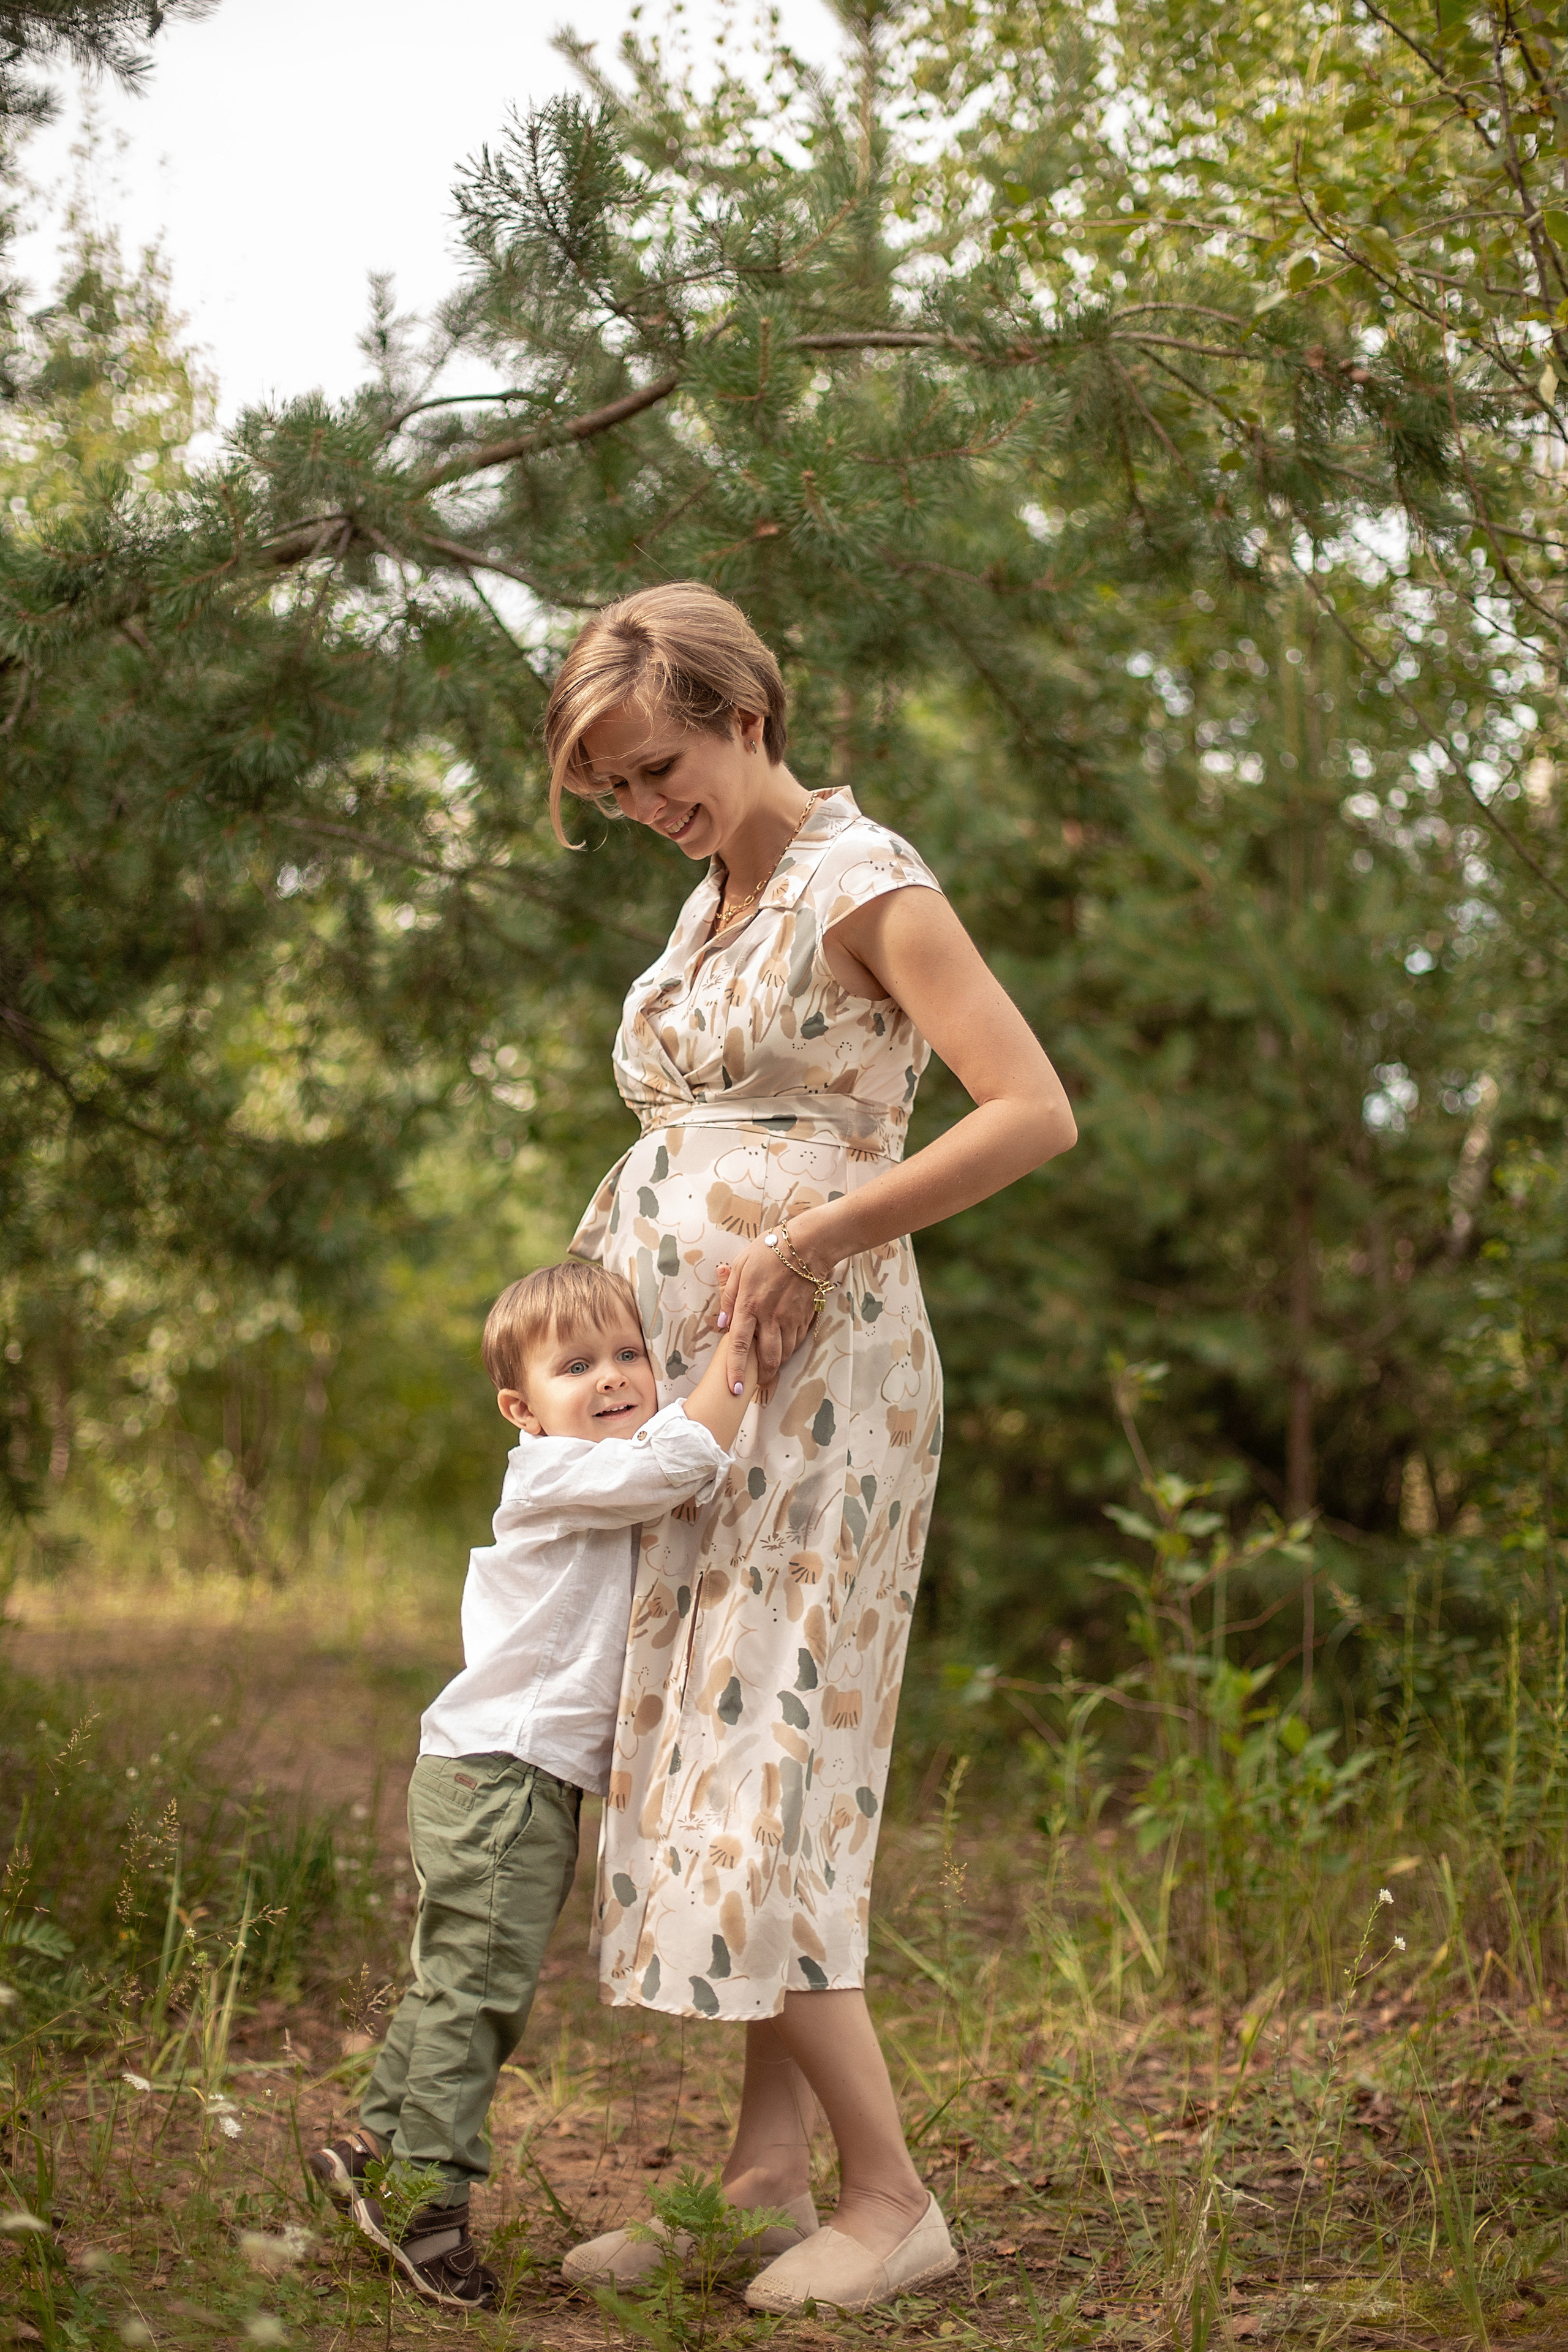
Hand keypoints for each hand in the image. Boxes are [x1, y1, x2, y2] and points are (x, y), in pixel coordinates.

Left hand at [714, 1235, 821, 1391]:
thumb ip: (729, 1296)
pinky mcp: (805, 1316)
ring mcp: (791, 1318)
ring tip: (770, 1362)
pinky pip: (797, 1340)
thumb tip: (722, 1324)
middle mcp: (771, 1317)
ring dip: (777, 1361)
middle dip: (764, 1375)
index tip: (735, 1390)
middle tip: (759, 1383)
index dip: (736, 1371)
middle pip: (769, 1358)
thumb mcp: (741, 1267)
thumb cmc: (769, 1251)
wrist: (808, 1244)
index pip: (740, 1346)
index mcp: (750, 1305)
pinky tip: (785, 1342)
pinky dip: (790, 1346)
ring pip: (786, 1352)